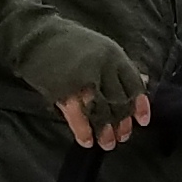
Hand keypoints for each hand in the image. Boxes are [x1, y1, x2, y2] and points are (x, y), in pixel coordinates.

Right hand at [0, 0, 147, 143]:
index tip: (142, 121)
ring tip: (108, 143)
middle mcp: (103, 68)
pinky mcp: (65, 90)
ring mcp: (84, 80)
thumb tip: (144, 81)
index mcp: (114, 56)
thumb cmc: (70, 44)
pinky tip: (87, 141)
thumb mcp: (101, 48)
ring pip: (102, 112)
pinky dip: (84, 132)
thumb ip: (120, 67)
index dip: (140, 105)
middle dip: (122, 122)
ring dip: (106, 131)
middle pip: (119, 102)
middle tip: (123, 136)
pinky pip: (79, 117)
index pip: (134, 84)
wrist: (37, 38)